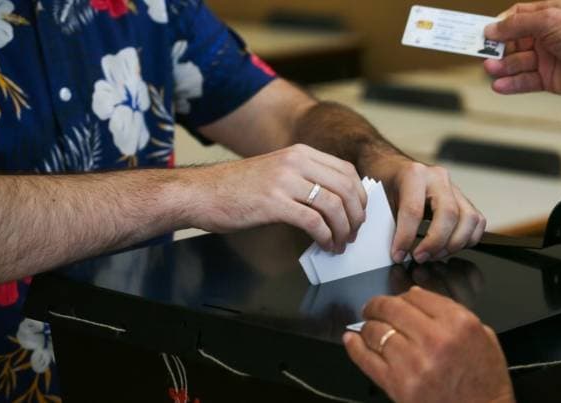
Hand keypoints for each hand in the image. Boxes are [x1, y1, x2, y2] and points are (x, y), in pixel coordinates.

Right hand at [186, 144, 366, 252]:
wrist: (201, 193)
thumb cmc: (236, 188)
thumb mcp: (277, 171)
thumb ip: (304, 178)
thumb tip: (333, 200)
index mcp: (300, 153)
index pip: (346, 171)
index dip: (359, 196)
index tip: (358, 214)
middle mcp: (296, 162)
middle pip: (346, 188)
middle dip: (356, 215)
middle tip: (354, 233)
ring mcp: (285, 181)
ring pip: (334, 206)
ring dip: (343, 230)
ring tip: (340, 243)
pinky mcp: (274, 203)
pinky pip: (314, 222)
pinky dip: (326, 237)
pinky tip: (325, 245)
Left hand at [343, 286, 514, 402]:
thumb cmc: (484, 379)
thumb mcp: (482, 335)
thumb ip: (451, 311)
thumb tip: (415, 295)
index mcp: (458, 323)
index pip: (417, 295)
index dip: (403, 295)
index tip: (398, 299)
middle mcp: (434, 339)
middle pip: (392, 308)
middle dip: (378, 305)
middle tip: (373, 307)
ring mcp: (413, 363)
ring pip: (376, 331)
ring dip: (368, 326)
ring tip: (368, 327)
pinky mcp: (398, 385)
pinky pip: (366, 359)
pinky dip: (355, 346)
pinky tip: (351, 338)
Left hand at [368, 156, 485, 263]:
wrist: (393, 169)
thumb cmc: (386, 184)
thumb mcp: (379, 200)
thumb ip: (386, 223)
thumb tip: (394, 252)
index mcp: (414, 174)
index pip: (414, 210)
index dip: (406, 237)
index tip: (398, 254)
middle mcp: (438, 178)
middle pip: (449, 214)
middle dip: (435, 242)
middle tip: (420, 257)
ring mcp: (454, 188)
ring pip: (469, 218)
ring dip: (454, 244)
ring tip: (434, 255)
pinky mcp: (464, 200)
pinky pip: (477, 222)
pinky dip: (468, 239)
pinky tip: (449, 247)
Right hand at [483, 0, 560, 102]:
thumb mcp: (550, 20)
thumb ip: (518, 24)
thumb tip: (492, 28)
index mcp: (550, 14)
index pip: (518, 16)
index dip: (501, 24)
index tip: (485, 33)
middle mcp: (547, 35)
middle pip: (513, 40)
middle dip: (498, 48)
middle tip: (483, 54)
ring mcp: (547, 58)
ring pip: (517, 62)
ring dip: (502, 67)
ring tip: (490, 70)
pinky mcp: (547, 78)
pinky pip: (524, 80)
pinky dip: (511, 83)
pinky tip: (499, 85)